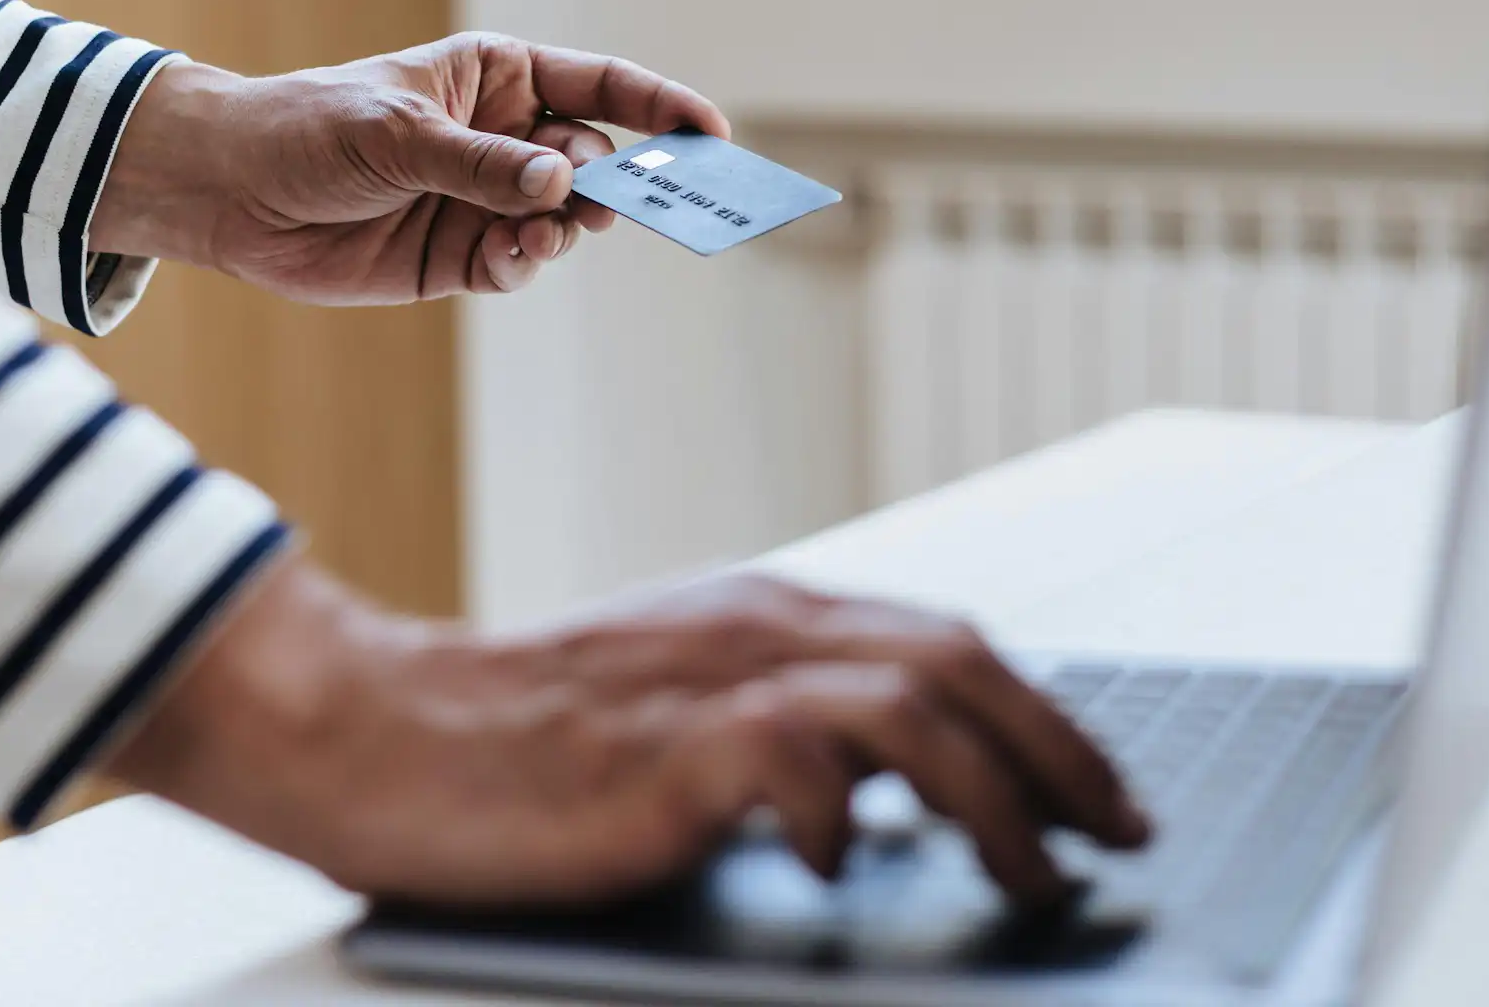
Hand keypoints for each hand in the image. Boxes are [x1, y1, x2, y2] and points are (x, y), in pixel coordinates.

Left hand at [92, 34, 729, 303]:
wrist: (232, 192)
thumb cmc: (309, 130)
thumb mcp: (396, 133)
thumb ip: (481, 162)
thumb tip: (558, 183)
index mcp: (497, 77)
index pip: (601, 86)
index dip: (660, 108)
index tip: (711, 135)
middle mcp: (503, 137)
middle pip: (595, 161)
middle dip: (613, 184)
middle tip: (610, 204)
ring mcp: (484, 198)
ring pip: (562, 221)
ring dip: (564, 230)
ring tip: (540, 233)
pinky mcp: (457, 256)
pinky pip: (517, 264)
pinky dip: (522, 264)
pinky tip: (505, 258)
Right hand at [110, 562, 1151, 905]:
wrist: (369, 723)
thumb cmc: (509, 735)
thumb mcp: (668, 707)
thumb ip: (775, 725)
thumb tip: (887, 795)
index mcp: (760, 614)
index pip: (946, 645)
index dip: (1046, 719)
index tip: (1103, 793)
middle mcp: (752, 629)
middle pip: (960, 661)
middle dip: (1065, 752)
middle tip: (1119, 835)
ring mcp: (704, 683)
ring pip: (911, 705)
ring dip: (999, 796)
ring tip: (1032, 875)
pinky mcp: (653, 750)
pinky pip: (792, 760)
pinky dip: (845, 816)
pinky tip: (846, 867)